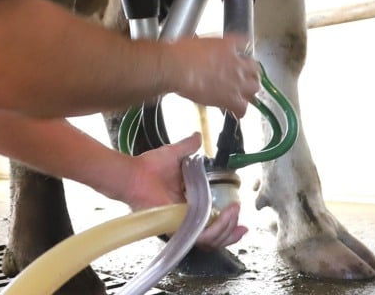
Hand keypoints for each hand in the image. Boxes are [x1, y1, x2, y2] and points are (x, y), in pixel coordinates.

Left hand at [122, 133, 247, 248]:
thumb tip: (198, 136)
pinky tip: (225, 217)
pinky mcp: (178, 228)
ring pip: (213, 238)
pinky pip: (202, 237)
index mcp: (189, 205)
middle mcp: (188, 218)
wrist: (134, 174)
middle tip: (239, 213)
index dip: (229, 222)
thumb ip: (188, 147)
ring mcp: (183, 225)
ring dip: (228, 228)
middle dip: (233, 228)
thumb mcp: (174, 154)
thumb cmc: (148, 166)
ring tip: (234, 212)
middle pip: (217, 234)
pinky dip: (216, 230)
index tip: (240, 212)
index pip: (213, 221)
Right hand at [161, 34, 259, 116]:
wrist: (177, 68)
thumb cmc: (181, 53)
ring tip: (242, 95)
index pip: (245, 45)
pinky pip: (242, 108)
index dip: (241, 54)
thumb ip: (210, 45)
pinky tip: (235, 112)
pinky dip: (240, 111)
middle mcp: (237, 62)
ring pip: (254, 88)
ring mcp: (237, 81)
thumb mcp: (197, 40)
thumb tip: (210, 49)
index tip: (238, 58)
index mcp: (228, 45)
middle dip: (250, 74)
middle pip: (255, 69)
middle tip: (243, 79)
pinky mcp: (231, 98)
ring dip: (249, 91)